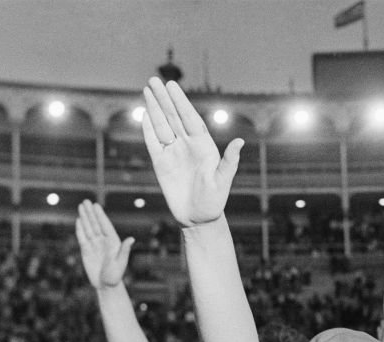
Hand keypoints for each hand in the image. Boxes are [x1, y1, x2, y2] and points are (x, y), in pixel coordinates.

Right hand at [75, 201, 133, 289]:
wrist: (106, 285)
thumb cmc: (116, 275)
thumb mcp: (120, 263)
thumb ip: (124, 250)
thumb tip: (132, 239)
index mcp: (113, 242)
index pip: (105, 226)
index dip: (100, 216)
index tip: (96, 206)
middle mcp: (103, 241)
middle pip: (95, 224)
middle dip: (90, 213)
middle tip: (86, 201)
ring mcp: (94, 245)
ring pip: (88, 228)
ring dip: (85, 217)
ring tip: (81, 206)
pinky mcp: (86, 250)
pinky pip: (82, 237)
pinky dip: (80, 229)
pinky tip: (79, 220)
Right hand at [141, 77, 242, 226]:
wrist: (199, 219)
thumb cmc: (215, 201)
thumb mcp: (224, 181)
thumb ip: (229, 161)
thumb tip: (240, 142)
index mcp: (203, 145)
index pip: (189, 118)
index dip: (180, 102)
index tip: (172, 86)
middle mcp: (187, 145)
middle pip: (173, 117)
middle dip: (163, 99)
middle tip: (154, 80)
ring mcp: (173, 153)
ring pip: (161, 126)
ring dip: (154, 109)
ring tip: (147, 90)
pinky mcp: (161, 164)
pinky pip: (152, 143)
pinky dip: (147, 130)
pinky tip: (143, 115)